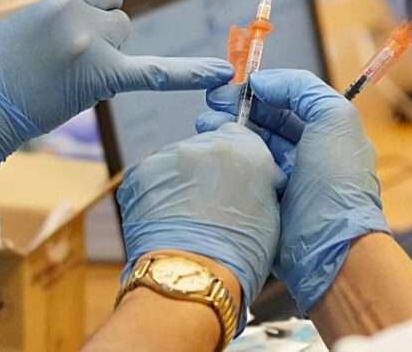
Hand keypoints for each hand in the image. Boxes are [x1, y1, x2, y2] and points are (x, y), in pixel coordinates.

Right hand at [0, 0, 233, 194]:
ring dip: (104, 44)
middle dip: (94, 14)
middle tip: (56, 40)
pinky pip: (153, 70)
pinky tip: (221, 75)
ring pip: (124, 26)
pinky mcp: (99, 73)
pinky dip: (187, 74)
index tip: (65, 0)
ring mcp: (85, 34)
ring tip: (62, 62)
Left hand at [117, 124, 283, 334]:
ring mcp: (171, 155)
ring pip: (175, 162)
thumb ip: (257, 181)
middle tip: (207, 205)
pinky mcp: (141, 171)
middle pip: (205, 146)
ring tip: (184, 219)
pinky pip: (150, 177)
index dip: (233, 158)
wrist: (192, 277)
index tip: (227, 175)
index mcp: (248, 151)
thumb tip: (247, 178)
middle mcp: (209, 144)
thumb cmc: (237, 258)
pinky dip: (154, 195)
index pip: (239, 135)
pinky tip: (164, 221)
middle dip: (205, 169)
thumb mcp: (270, 213)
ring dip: (178, 182)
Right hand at [197, 70, 388, 312]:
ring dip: (225, 134)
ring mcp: (281, 184)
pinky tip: (208, 154)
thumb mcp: (335, 118)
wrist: (330, 249)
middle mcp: (303, 157)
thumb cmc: (337, 181)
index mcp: (324, 136)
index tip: (229, 87)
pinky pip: (239, 178)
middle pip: (263, 125)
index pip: (285, 105)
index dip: (258, 93)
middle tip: (208, 107)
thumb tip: (263, 82)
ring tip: (202, 127)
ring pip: (247, 150)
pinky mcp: (262, 207)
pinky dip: (224, 164)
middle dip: (235, 112)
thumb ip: (302, 88)